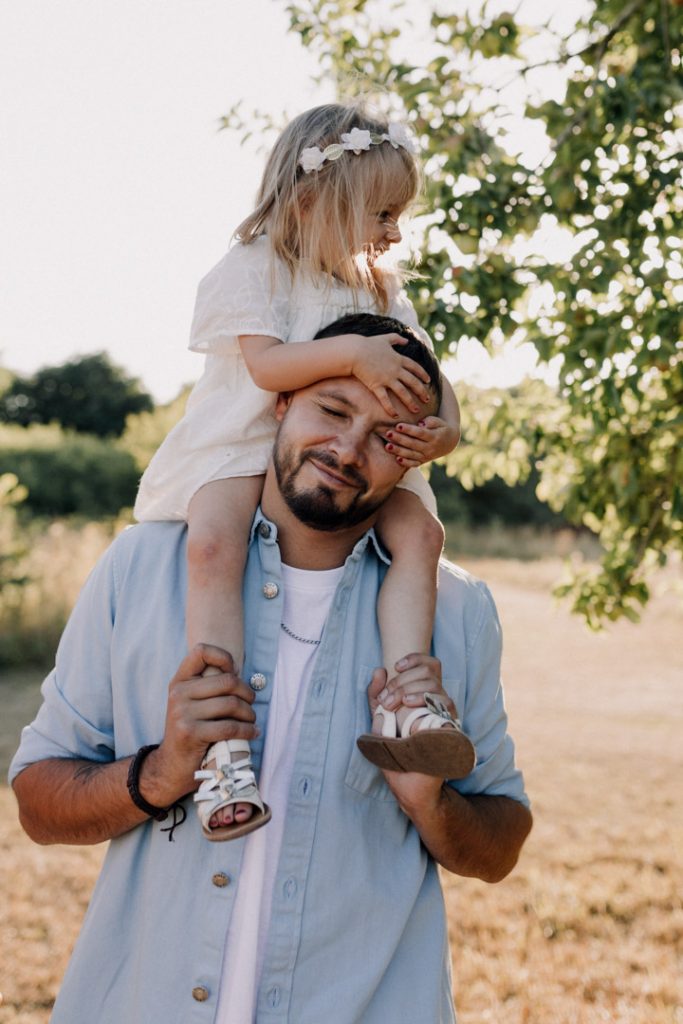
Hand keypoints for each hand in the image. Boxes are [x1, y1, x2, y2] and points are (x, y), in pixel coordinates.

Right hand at [143, 644, 258, 805]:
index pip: (201, 651)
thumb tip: (239, 671)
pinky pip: (230, 726)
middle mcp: (178, 693)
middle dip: (247, 693)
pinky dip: (247, 730)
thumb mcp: (191, 703)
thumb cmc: (190, 730)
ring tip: (252, 721)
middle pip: (227, 681)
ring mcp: (183, 713)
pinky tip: (252, 733)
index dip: (223, 657)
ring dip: (249, 714)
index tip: (234, 673)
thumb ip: (208, 686)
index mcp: (179, 681)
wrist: (170, 765)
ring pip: (232, 704)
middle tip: (251, 704)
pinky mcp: (191, 733)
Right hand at [349, 333, 432, 418]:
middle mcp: (396, 370)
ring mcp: (387, 378)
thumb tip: (406, 340)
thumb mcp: (385, 338)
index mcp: (399, 359)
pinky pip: (385, 399)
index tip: (428, 381)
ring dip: (410, 402)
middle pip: (413, 382)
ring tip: (416, 410)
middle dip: (421, 392)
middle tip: (427, 400)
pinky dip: (390, 408)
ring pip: (403, 392)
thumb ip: (396, 338)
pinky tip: (395, 415)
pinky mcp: (376, 385)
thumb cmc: (368, 344)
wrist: (354, 351)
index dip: (423, 374)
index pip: (415, 367)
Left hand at [366, 655, 454, 815]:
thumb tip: (379, 670)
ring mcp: (447, 714)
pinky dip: (425, 698)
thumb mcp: (379, 719)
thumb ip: (376, 695)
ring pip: (436, 684)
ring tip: (397, 703)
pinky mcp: (451, 727)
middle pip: (429, 671)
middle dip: (403, 680)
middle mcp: (440, 702)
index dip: (415, 659)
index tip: (397, 666)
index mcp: (426, 695)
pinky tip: (409, 704)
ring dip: (411, 688)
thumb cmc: (394, 750)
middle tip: (387, 699)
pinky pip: (445, 704)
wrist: (407, 784)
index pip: (429, 664)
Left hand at [384, 415, 458, 467]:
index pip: (420, 433)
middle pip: (413, 444)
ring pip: (411, 454)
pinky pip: (414, 464)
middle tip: (388, 433)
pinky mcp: (423, 461)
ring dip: (399, 451)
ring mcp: (426, 456)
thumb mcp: (440, 422)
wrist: (449, 443)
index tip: (398, 425)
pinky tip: (397, 459)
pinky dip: (406, 463)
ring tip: (387, 446)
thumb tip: (420, 424)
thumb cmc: (441, 428)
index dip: (409, 430)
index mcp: (434, 437)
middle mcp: (430, 448)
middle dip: (400, 439)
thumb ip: (431, 421)